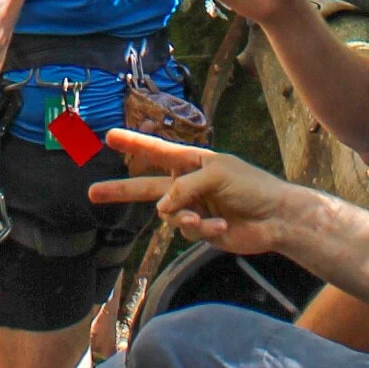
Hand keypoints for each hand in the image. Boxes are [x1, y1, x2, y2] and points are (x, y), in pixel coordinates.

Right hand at [92, 133, 295, 256]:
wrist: (276, 219)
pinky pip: (187, 231)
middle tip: (92, 192)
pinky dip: (204, 229)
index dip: (132, 143)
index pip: (156, 151)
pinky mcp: (201, 231)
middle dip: (119, 190)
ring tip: (207, 218)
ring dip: (186, 217)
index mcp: (191, 163)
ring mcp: (192, 208)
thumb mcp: (216, 173)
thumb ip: (184, 187)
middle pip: (145, 188)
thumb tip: (163, 209)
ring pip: (169, 216)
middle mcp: (187, 185)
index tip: (108, 136)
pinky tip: (222, 227)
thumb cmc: (251, 186)